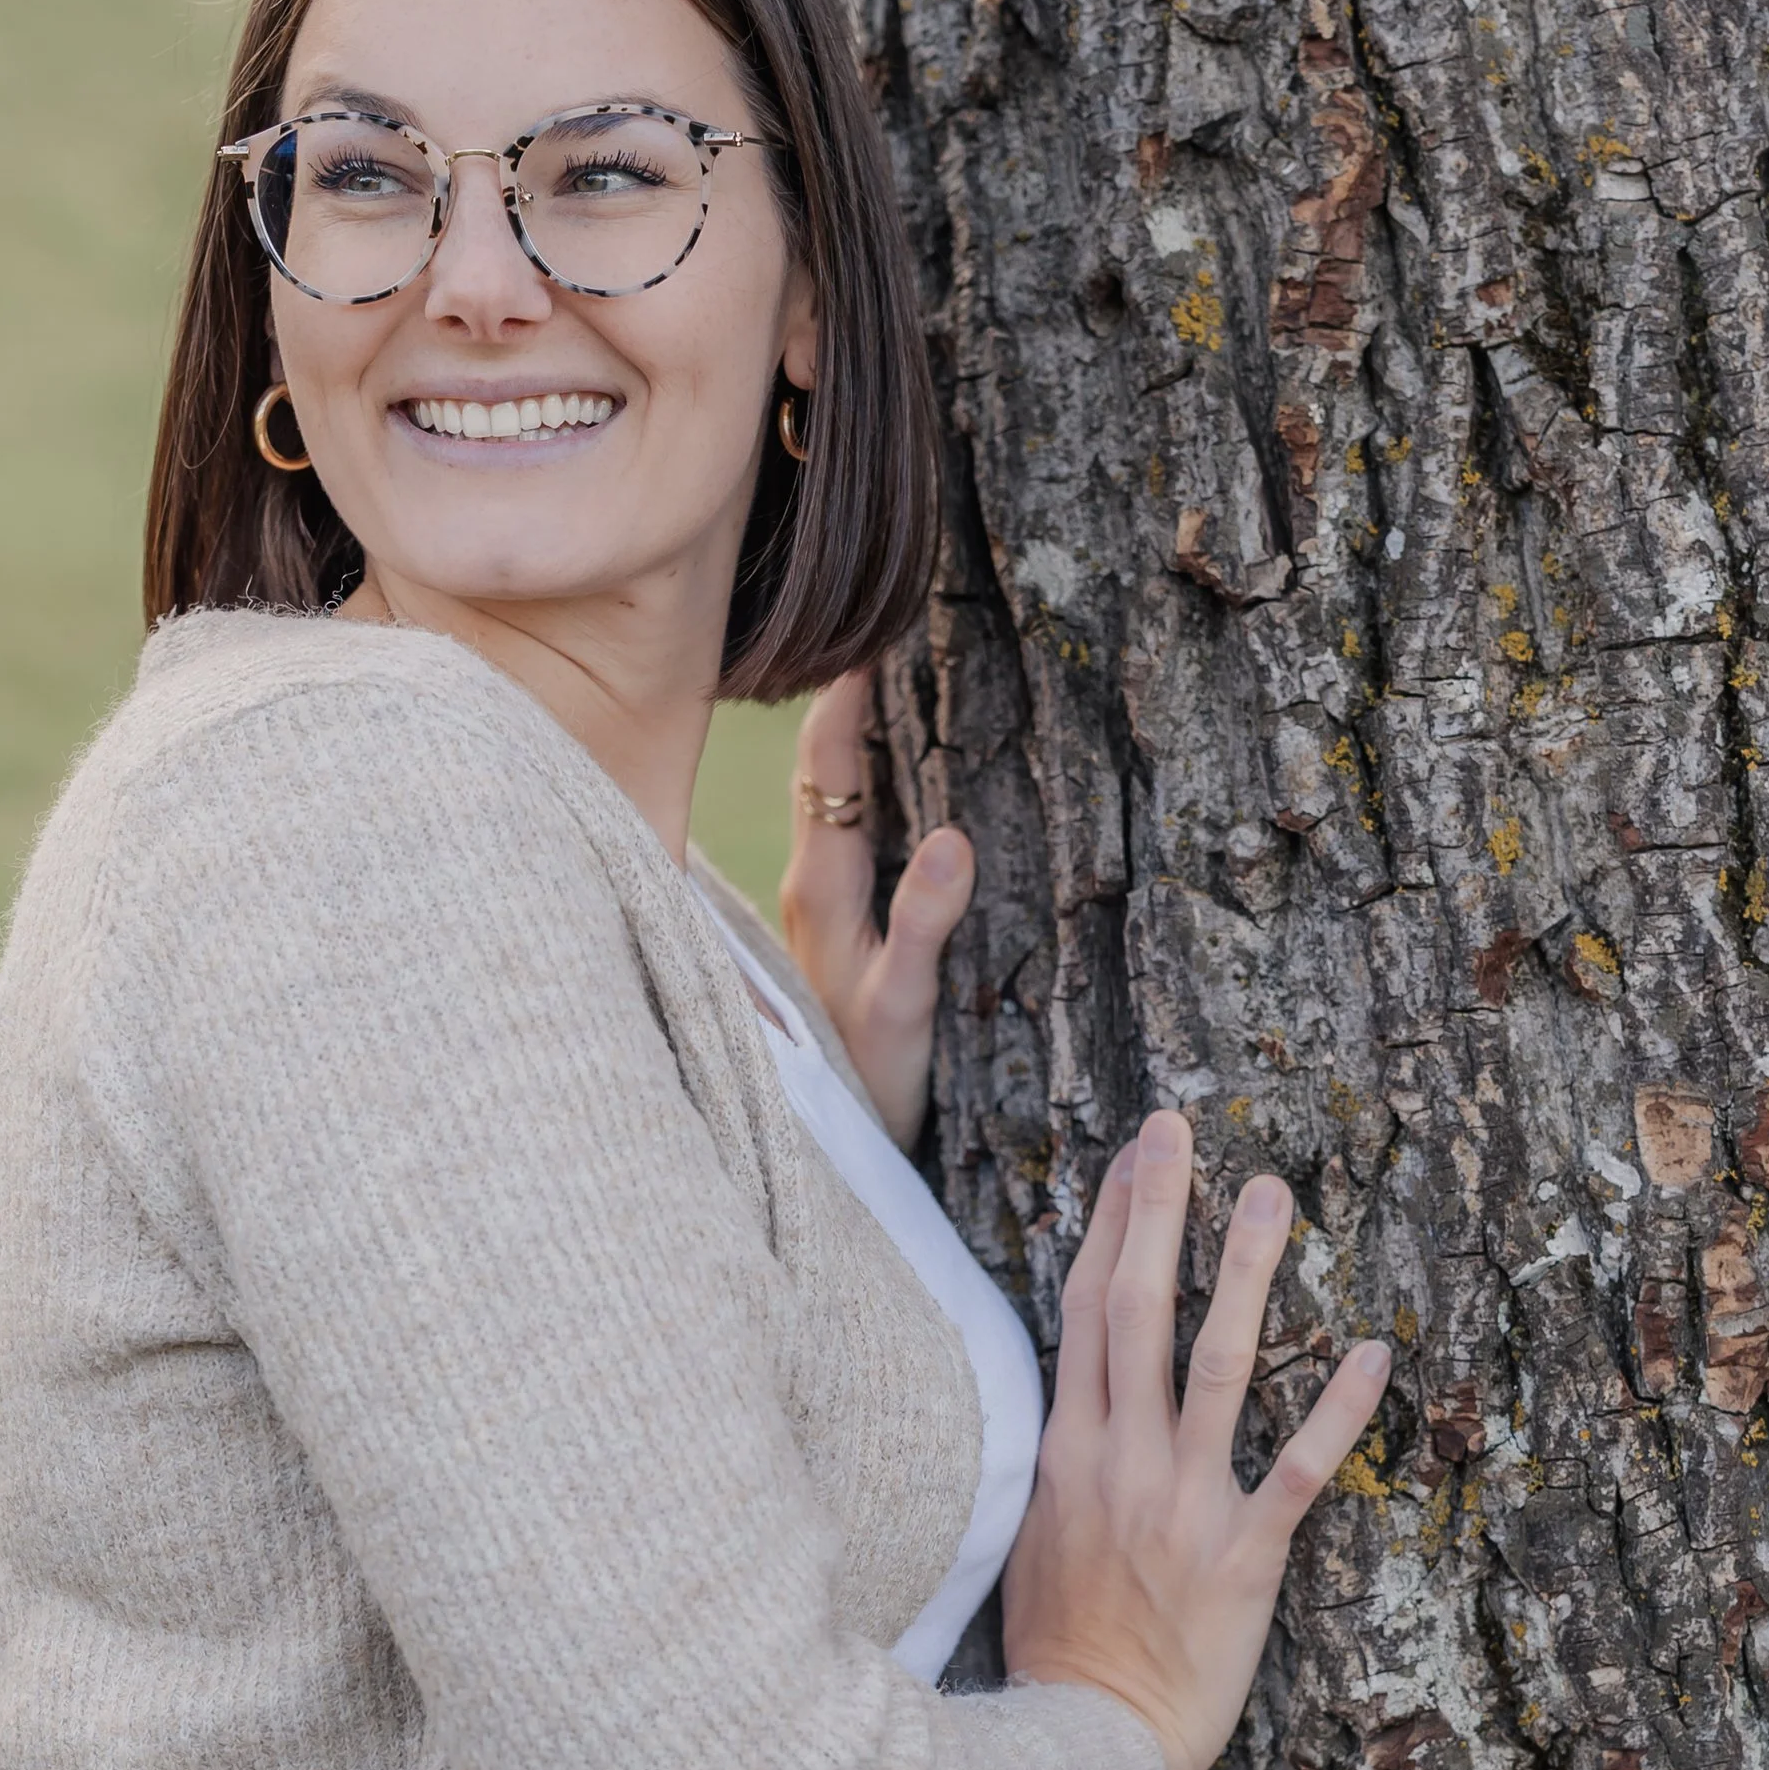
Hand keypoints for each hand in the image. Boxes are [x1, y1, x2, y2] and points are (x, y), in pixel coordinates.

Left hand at [779, 670, 974, 1152]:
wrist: (836, 1147)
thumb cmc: (871, 1080)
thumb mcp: (904, 1007)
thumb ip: (923, 926)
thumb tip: (954, 836)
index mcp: (820, 885)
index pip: (828, 760)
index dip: (850, 689)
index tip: (884, 622)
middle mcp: (814, 881)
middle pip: (831, 761)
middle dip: (863, 692)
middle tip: (907, 622)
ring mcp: (825, 901)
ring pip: (843, 792)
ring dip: (873, 733)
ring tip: (916, 669)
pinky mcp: (842, 922)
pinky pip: (859, 828)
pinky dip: (883, 783)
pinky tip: (921, 768)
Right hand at [1000, 1111, 1390, 1769]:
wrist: (1084, 1738)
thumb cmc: (1059, 1648)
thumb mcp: (1027, 1537)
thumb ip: (1055, 1460)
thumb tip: (1069, 1396)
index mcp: (1066, 1452)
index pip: (1083, 1312)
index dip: (1108, 1227)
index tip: (1131, 1159)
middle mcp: (1121, 1460)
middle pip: (1137, 1311)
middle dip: (1160, 1211)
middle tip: (1182, 1128)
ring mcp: (1183, 1502)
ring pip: (1218, 1364)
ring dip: (1244, 1273)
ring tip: (1271, 1195)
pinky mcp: (1242, 1554)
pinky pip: (1298, 1468)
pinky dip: (1340, 1410)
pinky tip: (1376, 1349)